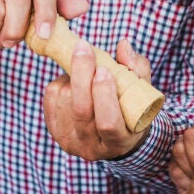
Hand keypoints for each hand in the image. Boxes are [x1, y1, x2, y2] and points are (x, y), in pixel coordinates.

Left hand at [43, 38, 152, 160]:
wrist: (112, 133)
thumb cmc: (131, 109)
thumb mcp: (142, 93)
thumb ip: (137, 69)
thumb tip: (123, 46)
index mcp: (119, 142)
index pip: (108, 123)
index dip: (104, 95)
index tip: (104, 69)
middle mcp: (92, 147)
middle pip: (81, 111)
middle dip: (82, 76)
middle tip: (84, 48)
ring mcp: (70, 141)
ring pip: (65, 100)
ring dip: (73, 76)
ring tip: (86, 67)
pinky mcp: (54, 130)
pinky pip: (52, 97)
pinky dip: (61, 80)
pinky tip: (74, 79)